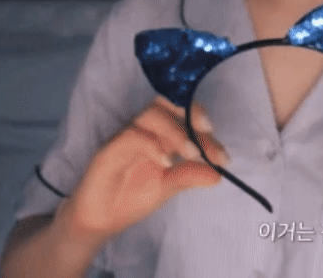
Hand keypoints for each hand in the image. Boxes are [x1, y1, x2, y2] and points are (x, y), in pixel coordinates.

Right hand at [61, 95, 230, 240]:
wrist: (99, 220)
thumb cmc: (132, 197)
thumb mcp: (168, 187)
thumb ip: (190, 176)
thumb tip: (219, 174)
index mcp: (160, 134)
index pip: (184, 116)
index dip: (206, 131)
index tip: (223, 155)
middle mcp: (144, 129)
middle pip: (167, 103)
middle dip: (192, 113)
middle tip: (209, 132)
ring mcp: (126, 136)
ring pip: (151, 114)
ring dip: (176, 131)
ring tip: (192, 152)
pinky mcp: (109, 149)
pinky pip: (132, 136)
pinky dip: (152, 145)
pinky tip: (166, 162)